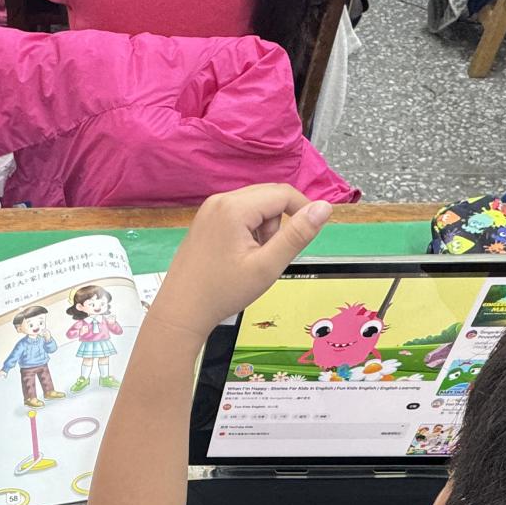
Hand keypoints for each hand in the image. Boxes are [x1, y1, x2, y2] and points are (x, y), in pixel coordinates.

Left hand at [150, 185, 331, 336]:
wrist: (181, 311)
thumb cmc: (222, 292)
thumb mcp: (267, 266)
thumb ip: (297, 235)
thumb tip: (324, 208)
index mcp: (234, 208)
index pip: (283, 193)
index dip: (303, 210)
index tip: (308, 236)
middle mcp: (219, 201)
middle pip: (268, 197)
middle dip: (279, 223)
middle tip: (270, 255)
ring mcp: (209, 209)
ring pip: (254, 206)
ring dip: (264, 228)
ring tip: (251, 259)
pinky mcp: (205, 220)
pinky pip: (238, 214)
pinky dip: (248, 231)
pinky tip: (238, 257)